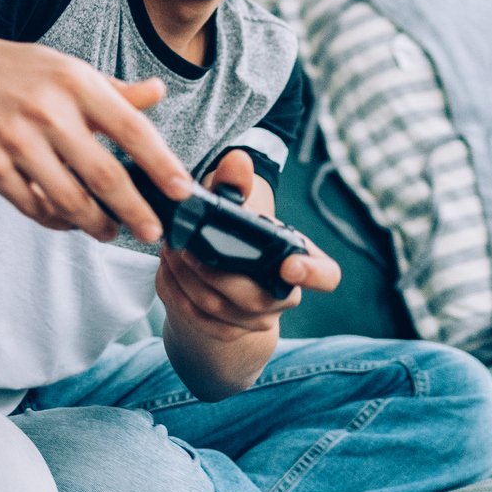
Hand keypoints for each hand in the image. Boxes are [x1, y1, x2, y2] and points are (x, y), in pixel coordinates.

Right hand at [0, 26, 192, 242]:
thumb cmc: (6, 70)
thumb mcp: (61, 67)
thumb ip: (111, 89)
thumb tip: (159, 94)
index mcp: (73, 82)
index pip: (132, 129)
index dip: (162, 165)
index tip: (182, 192)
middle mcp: (47, 111)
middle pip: (106, 176)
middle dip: (136, 212)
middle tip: (152, 231)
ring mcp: (16, 142)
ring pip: (70, 200)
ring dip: (96, 224)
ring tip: (109, 230)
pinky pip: (33, 206)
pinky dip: (56, 219)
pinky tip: (68, 220)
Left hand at [155, 151, 339, 339]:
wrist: (214, 271)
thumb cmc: (234, 233)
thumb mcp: (233, 205)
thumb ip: (234, 183)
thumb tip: (237, 161)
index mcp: (299, 260)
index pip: (326, 276)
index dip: (312, 275)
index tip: (289, 266)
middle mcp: (284, 296)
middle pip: (253, 297)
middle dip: (211, 271)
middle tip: (182, 245)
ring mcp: (257, 319)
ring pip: (219, 309)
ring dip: (186, 279)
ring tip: (168, 250)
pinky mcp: (228, 331)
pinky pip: (199, 319)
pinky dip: (176, 294)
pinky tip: (166, 271)